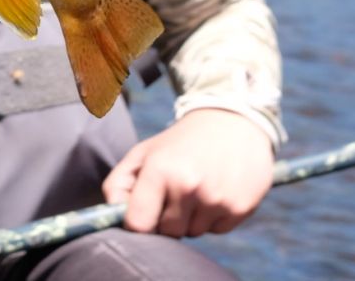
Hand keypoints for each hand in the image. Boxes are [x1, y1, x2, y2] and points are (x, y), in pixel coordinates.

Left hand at [102, 108, 272, 237]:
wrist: (233, 121)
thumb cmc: (180, 142)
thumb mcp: (143, 153)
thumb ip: (119, 184)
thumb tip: (115, 218)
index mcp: (160, 170)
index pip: (138, 224)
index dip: (137, 223)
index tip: (142, 214)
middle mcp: (188, 186)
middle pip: (167, 233)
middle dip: (167, 218)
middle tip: (176, 190)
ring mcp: (216, 199)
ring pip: (192, 233)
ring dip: (191, 218)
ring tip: (198, 187)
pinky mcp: (240, 208)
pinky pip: (216, 231)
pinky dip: (213, 217)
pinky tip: (217, 190)